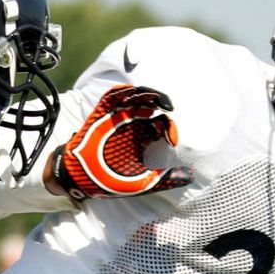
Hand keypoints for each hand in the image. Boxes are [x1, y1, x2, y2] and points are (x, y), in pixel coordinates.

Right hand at [51, 85, 192, 199]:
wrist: (84, 178)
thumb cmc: (113, 180)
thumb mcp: (144, 182)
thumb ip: (166, 179)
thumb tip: (190, 177)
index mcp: (144, 138)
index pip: (161, 124)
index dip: (169, 128)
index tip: (171, 140)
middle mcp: (133, 125)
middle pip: (151, 105)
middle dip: (161, 103)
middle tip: (168, 107)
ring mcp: (117, 118)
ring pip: (134, 97)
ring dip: (144, 93)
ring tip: (153, 96)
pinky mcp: (102, 114)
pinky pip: (111, 97)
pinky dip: (119, 91)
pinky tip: (129, 90)